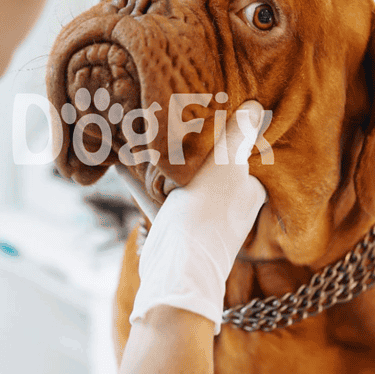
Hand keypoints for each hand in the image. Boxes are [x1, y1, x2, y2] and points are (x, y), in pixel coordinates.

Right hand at [116, 100, 268, 333]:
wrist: (178, 267)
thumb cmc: (209, 211)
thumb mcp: (227, 164)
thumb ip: (238, 134)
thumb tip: (254, 106)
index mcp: (249, 189)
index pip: (240, 151)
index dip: (225, 131)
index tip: (205, 109)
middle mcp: (228, 202)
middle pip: (207, 163)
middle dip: (188, 144)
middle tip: (169, 113)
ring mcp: (199, 214)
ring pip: (178, 176)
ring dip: (160, 157)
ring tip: (142, 131)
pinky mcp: (171, 223)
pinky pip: (155, 192)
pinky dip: (140, 177)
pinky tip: (120, 158)